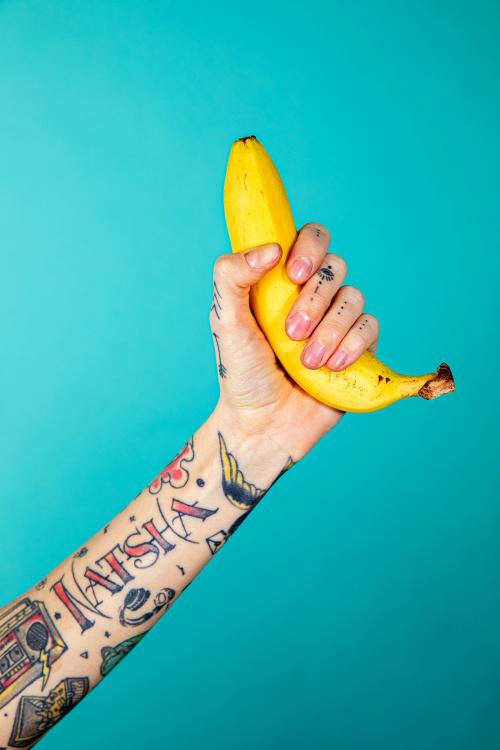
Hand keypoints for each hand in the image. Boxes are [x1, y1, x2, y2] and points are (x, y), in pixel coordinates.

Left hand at [210, 223, 378, 460]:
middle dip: (314, 299)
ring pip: (354, 297)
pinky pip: (371, 327)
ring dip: (330, 329)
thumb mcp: (225, 321)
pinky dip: (352, 344)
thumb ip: (231, 276)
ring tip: (306, 360)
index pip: (311, 238)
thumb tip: (271, 249)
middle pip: (336, 266)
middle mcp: (313, 295)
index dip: (310, 246)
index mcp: (283, 279)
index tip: (293, 273)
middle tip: (291, 333)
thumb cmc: (241, 371)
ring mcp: (338, 321)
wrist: (262, 423)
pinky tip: (330, 367)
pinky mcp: (358, 348)